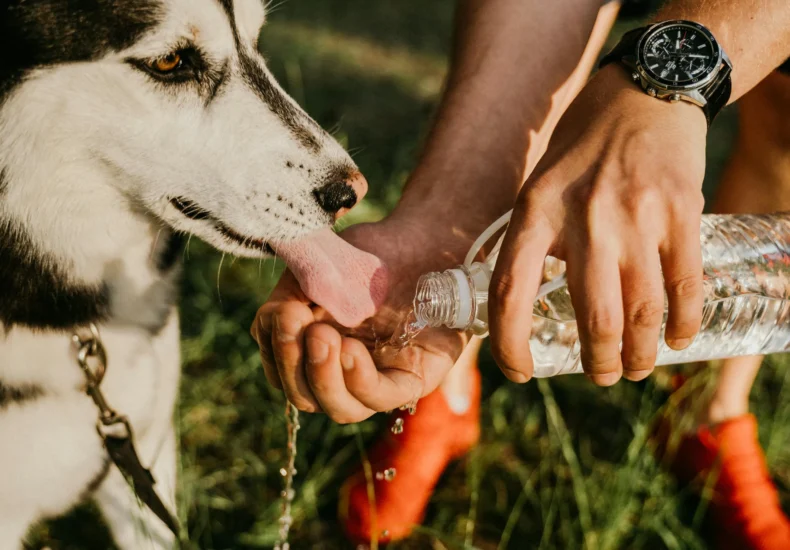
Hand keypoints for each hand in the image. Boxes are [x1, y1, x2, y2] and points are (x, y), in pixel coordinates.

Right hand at [250, 211, 474, 422]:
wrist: (424, 240)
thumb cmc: (370, 254)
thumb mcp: (320, 267)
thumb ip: (291, 292)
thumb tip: (275, 320)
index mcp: (316, 348)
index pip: (282, 371)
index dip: (275, 350)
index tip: (280, 312)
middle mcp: (344, 371)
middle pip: (305, 396)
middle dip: (293, 363)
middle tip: (295, 322)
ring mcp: (379, 379)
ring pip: (341, 408)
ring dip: (323, 376)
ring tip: (324, 337)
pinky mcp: (412, 378)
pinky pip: (382, 398)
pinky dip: (359, 380)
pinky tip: (350, 350)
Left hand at [489, 65, 706, 385]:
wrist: (643, 92)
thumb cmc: (582, 146)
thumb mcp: (537, 186)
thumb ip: (533, 241)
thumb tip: (525, 303)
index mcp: (535, 211)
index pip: (511, 292)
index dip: (509, 343)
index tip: (518, 371)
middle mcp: (584, 218)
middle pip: (593, 318)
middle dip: (598, 363)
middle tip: (600, 375)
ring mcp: (637, 216)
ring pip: (641, 312)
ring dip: (639, 355)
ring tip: (634, 368)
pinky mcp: (681, 212)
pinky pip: (684, 285)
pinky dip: (682, 324)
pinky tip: (676, 339)